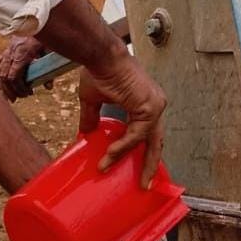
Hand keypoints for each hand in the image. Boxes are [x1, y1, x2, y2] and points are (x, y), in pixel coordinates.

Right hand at [0, 35, 44, 100]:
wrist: (37, 21)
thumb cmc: (45, 37)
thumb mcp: (50, 52)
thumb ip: (49, 70)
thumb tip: (48, 87)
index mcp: (22, 53)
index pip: (14, 76)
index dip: (20, 88)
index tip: (29, 93)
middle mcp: (12, 52)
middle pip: (4, 76)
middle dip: (11, 90)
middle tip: (20, 98)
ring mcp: (8, 50)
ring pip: (0, 72)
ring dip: (5, 86)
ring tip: (12, 97)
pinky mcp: (7, 50)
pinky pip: (0, 66)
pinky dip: (2, 77)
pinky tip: (6, 86)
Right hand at [78, 53, 165, 188]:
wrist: (100, 56)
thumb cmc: (99, 71)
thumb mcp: (94, 100)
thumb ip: (93, 118)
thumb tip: (85, 136)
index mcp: (145, 102)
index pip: (149, 133)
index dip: (143, 151)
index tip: (137, 169)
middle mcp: (154, 104)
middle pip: (155, 141)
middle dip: (149, 164)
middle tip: (144, 185)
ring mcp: (155, 106)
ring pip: (145, 140)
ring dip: (128, 158)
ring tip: (107, 167)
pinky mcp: (150, 107)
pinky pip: (137, 135)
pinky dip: (123, 147)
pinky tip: (109, 154)